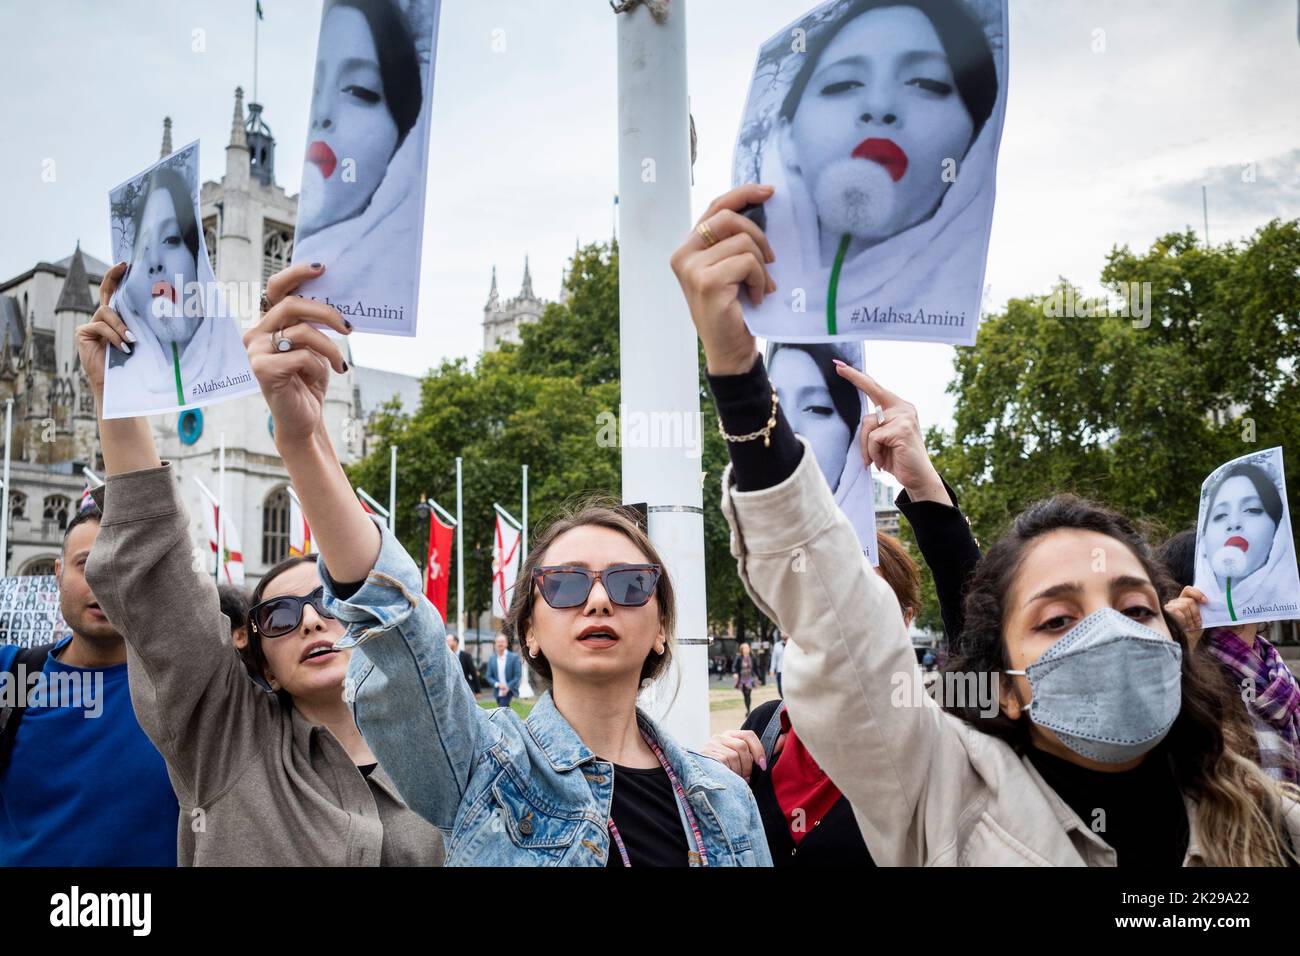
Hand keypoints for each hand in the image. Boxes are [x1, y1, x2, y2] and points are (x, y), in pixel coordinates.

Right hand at [74, 262, 132, 408]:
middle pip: (107, 294)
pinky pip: (100, 327)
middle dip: (113, 278)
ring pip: (107, 313)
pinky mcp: (83, 333)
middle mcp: (102, 318)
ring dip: (121, 326)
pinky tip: (123, 348)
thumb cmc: (133, 366)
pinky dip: (114, 336)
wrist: (118, 387)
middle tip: (124, 266)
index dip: (116, 277)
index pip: (115, 294)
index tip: (125, 263)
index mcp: (117, 319)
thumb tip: (165, 312)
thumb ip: (141, 327)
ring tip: (131, 341)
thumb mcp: (141, 342)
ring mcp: (91, 325)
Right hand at [245, 263, 349, 447]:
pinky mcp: (262, 368)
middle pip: (293, 304)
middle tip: (349, 327)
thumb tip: (335, 300)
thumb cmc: (308, 381)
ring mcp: (255, 350)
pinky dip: (319, 366)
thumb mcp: (314, 347)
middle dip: (326, 312)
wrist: (302, 419)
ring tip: (340, 364)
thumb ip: (313, 324)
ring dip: (330, 348)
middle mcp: (256, 332)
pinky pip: (302, 356)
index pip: (277, 288)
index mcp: (268, 323)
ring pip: (303, 332)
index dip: (297, 273)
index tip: (322, 267)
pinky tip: (321, 378)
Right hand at [670, 183, 774, 375]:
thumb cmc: (733, 310)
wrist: (730, 350)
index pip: (715, 208)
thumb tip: (761, 206)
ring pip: (742, 243)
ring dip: (761, 267)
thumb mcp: (730, 269)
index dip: (742, 194)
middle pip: (728, 219)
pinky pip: (747, 263)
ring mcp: (692, 269)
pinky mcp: (707, 282)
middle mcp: (683, 256)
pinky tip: (756, 298)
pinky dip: (760, 280)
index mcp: (688, 249)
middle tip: (771, 260)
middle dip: (757, 235)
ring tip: (761, 288)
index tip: (768, 191)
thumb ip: (733, 242)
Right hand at [698, 729, 765, 779]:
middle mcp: (720, 737)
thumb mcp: (737, 759)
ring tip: (735, 778)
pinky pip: (724, 762)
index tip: (763, 765)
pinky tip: (727, 777)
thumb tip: (770, 752)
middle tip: (746, 777)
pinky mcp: (706, 753)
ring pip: (734, 756)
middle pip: (742, 746)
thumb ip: (750, 755)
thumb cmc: (723, 770)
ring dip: (738, 771)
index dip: (759, 750)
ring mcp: (712, 744)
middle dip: (748, 765)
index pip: (749, 735)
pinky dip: (729, 772)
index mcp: (730, 735)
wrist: (698, 777)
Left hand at [833, 364, 947, 503]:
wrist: (918, 478)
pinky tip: (882, 463)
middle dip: (855, 378)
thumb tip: (860, 419)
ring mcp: (904, 417)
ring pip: (867, 424)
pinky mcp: (902, 429)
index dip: (858, 377)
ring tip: (876, 460)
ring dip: (867, 446)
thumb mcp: (883, 439)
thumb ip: (875, 425)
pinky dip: (873, 453)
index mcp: (899, 408)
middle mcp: (904, 408)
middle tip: (838, 367)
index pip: (876, 388)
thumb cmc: (898, 459)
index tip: (840, 366)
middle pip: (871, 392)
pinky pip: (874, 438)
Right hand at [1165, 585, 1206, 648]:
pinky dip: (1185, 621)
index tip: (1206, 601)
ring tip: (1190, 627)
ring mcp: (1168, 608)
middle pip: (1189, 601)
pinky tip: (1184, 628)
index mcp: (1183, 602)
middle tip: (1197, 624)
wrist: (1184, 646)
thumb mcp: (1199, 619)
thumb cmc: (1192, 633)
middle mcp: (1174, 603)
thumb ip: (1200, 609)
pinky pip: (1178, 611)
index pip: (1188, 590)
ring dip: (1191, 618)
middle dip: (1196, 613)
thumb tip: (1208, 601)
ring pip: (1185, 605)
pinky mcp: (1165, 613)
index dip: (1197, 593)